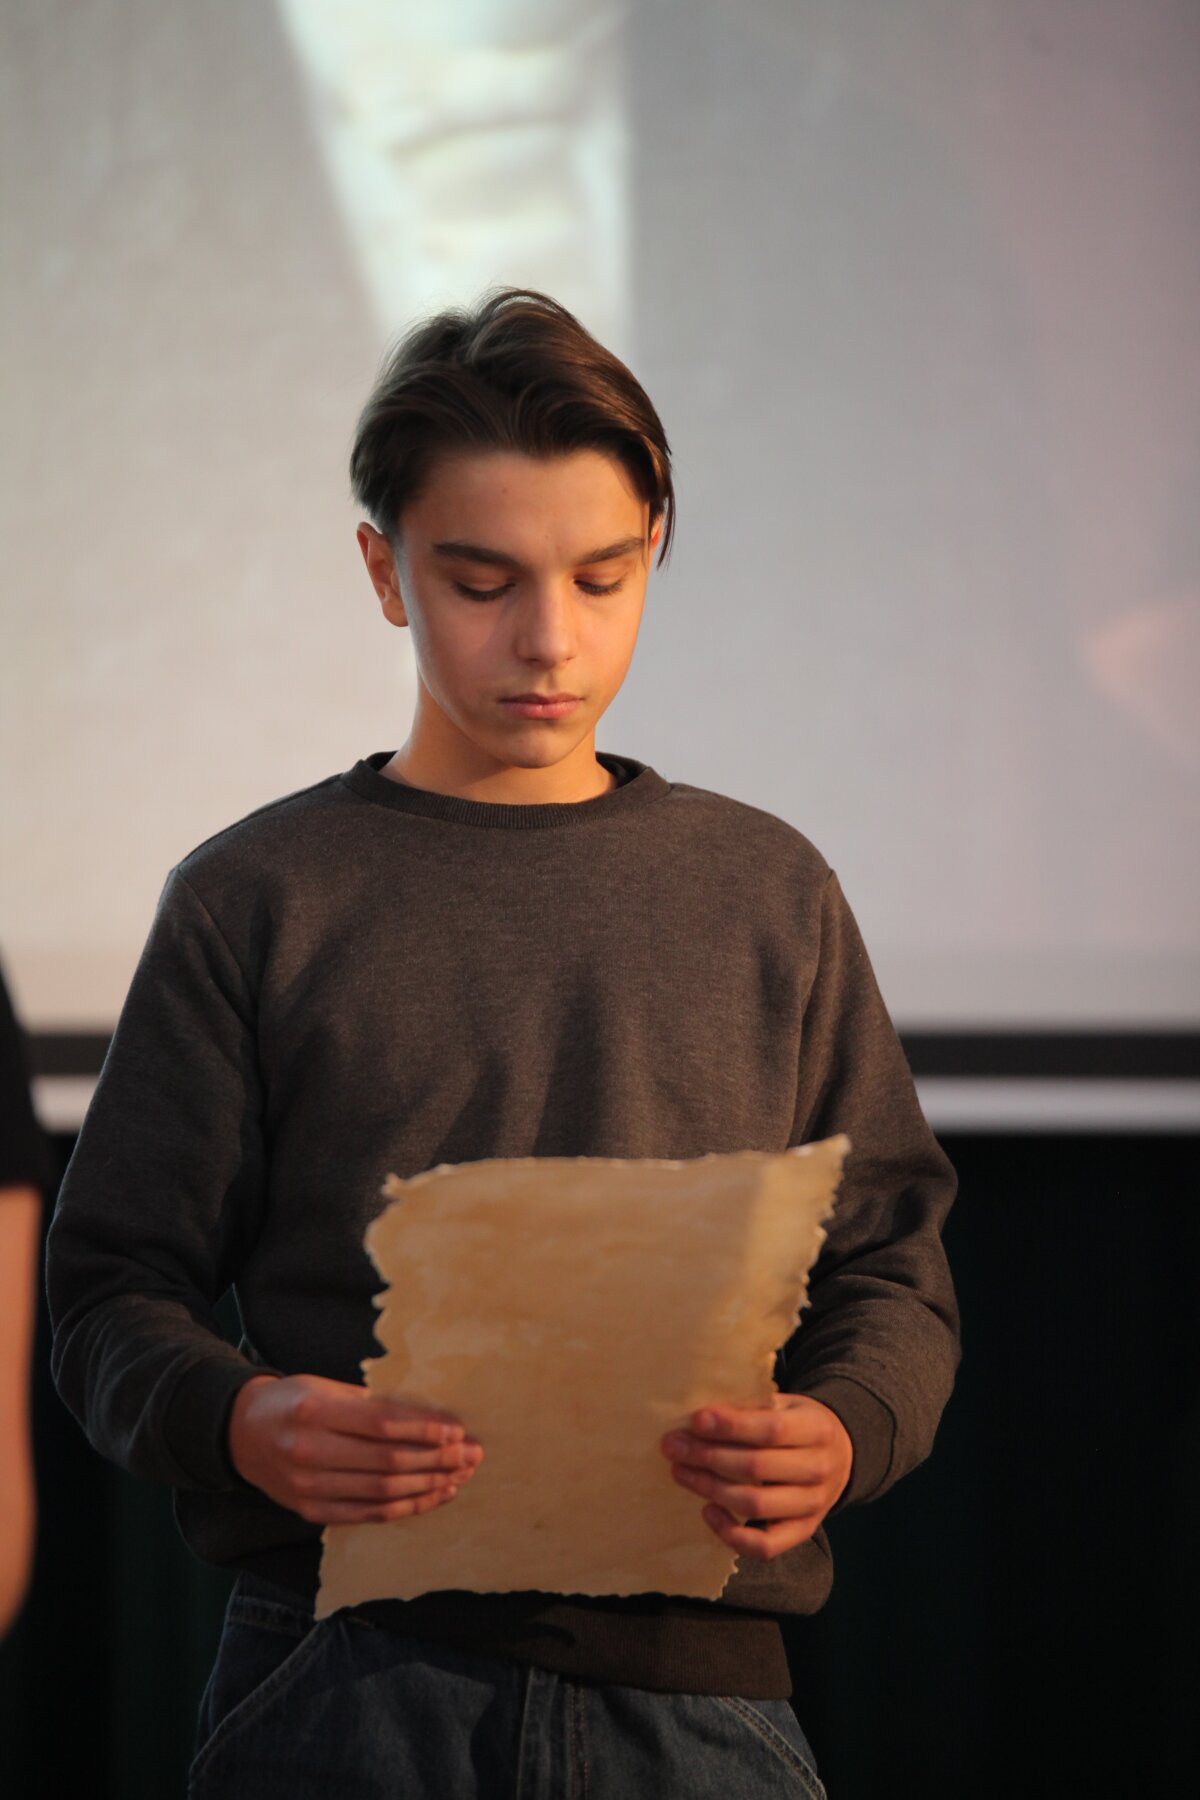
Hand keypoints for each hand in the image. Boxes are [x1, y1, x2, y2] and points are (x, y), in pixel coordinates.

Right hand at [228, 1374, 482, 1525]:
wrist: (240, 1433)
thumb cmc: (292, 1401)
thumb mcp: (325, 1387)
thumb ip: (370, 1403)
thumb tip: (430, 1417)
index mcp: (314, 1411)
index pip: (382, 1424)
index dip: (425, 1429)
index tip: (458, 1429)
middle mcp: (309, 1452)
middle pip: (387, 1462)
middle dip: (436, 1460)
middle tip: (471, 1454)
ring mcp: (308, 1488)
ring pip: (382, 1492)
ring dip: (428, 1486)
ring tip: (461, 1476)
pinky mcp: (310, 1512)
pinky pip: (367, 1514)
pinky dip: (405, 1508)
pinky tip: (434, 1497)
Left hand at [660, 1393, 852, 1560]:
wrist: (842, 1454)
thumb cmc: (800, 1424)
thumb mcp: (787, 1405)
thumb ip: (753, 1408)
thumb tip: (700, 1416)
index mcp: (817, 1429)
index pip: (770, 1429)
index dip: (731, 1425)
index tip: (696, 1420)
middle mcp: (819, 1469)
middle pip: (756, 1467)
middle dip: (708, 1456)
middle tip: (673, 1446)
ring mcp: (814, 1505)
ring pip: (755, 1505)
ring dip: (711, 1489)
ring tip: (681, 1472)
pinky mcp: (803, 1531)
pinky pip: (764, 1546)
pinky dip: (731, 1534)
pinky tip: (707, 1511)